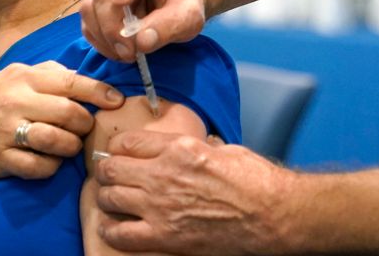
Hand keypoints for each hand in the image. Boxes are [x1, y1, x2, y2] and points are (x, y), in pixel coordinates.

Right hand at [0, 61, 124, 180]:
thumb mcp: (12, 76)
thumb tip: (80, 75)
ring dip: (71, 147)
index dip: (99, 92)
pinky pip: (39, 167)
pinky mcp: (2, 159)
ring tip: (69, 146)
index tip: (116, 101)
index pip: (71, 82)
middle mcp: (15, 102)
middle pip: (69, 114)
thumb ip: (46, 73)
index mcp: (22, 78)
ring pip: (57, 142)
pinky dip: (51, 167)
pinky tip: (49, 161)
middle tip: (84, 128)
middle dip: (85, 124)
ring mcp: (7, 132)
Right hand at [81, 0, 206, 60]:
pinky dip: (98, 39)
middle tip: (129, 52)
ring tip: (125, 54)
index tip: (122, 1)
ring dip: (104, 35)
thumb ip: (170, 25)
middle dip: (113, 25)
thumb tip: (141, 41)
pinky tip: (115, 50)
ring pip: (90, 5)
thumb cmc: (184, 6)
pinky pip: (87, 19)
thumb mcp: (189, 17)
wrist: (175, 6)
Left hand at [94, 131, 296, 254]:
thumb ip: (200, 147)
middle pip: (112, 168)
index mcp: (179, 148)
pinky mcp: (164, 236)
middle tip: (109, 176)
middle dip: (106, 171)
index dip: (118, 148)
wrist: (272, 215)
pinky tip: (113, 227)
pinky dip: (111, 230)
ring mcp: (161, 206)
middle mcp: (164, 173)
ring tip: (110, 200)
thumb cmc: (256, 181)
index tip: (119, 153)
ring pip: (109, 197)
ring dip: (106, 198)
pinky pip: (120, 234)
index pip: (129, 142)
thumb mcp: (225, 149)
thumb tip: (197, 146)